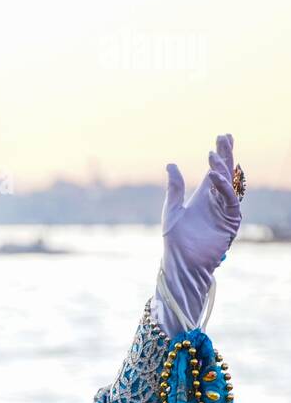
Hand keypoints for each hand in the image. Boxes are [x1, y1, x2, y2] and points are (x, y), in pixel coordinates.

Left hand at [157, 133, 241, 332]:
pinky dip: (224, 189)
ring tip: (214, 156)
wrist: (182, 265)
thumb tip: (171, 164)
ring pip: (229, 185)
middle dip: (226, 155)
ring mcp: (224, 212)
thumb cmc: (176, 242)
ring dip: (222, 170)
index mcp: (203, 198)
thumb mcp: (172, 210)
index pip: (215, 171)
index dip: (219, 155)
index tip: (222, 137)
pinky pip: (230, 202)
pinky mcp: (230, 223)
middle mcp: (216, 202)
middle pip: (225, 174)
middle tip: (225, 137)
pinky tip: (215, 177)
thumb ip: (175, 188)